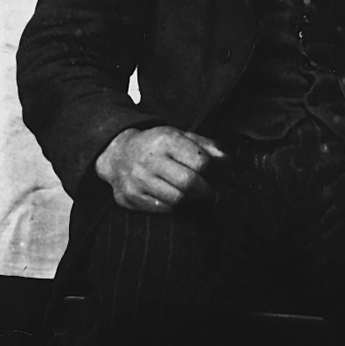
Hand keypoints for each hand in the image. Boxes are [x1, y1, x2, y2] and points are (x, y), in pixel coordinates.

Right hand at [95, 125, 226, 212]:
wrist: (118, 154)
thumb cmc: (157, 145)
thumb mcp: (180, 136)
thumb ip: (205, 146)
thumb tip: (226, 161)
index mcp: (166, 139)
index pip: (201, 162)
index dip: (214, 172)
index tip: (218, 175)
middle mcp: (150, 159)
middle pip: (189, 184)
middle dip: (207, 193)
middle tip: (213, 195)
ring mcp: (138, 180)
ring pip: (177, 200)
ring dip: (193, 203)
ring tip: (198, 199)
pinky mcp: (131, 197)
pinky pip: (163, 209)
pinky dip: (176, 208)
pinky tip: (179, 201)